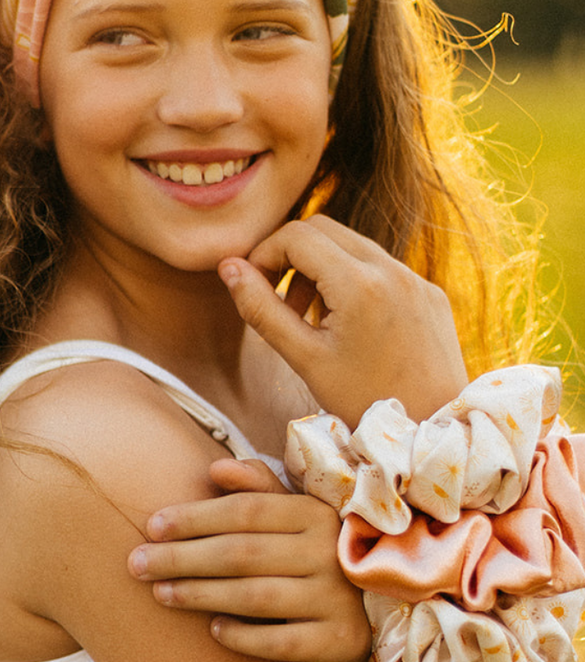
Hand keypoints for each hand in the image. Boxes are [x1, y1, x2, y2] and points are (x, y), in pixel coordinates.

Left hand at [128, 458, 371, 661]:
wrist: (384, 606)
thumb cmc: (321, 549)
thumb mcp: (299, 510)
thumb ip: (259, 486)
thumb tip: (216, 467)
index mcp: (314, 511)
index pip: (244, 510)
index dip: (195, 517)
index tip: (151, 525)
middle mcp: (328, 551)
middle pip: (240, 553)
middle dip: (182, 557)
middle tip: (136, 564)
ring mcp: (338, 597)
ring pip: (255, 596)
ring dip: (200, 594)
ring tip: (161, 593)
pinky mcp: (342, 640)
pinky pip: (283, 642)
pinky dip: (245, 637)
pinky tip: (214, 630)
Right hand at [219, 215, 467, 426]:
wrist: (434, 432)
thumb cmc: (363, 402)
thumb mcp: (303, 357)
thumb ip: (261, 308)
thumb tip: (227, 267)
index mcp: (359, 284)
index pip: (296, 235)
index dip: (264, 254)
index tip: (253, 286)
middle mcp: (392, 270)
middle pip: (322, 228)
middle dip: (290, 255)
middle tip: (278, 298)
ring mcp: (415, 279)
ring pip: (351, 244)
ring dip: (319, 267)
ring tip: (310, 317)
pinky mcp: (429, 292)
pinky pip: (380, 266)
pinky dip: (351, 279)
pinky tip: (347, 324)